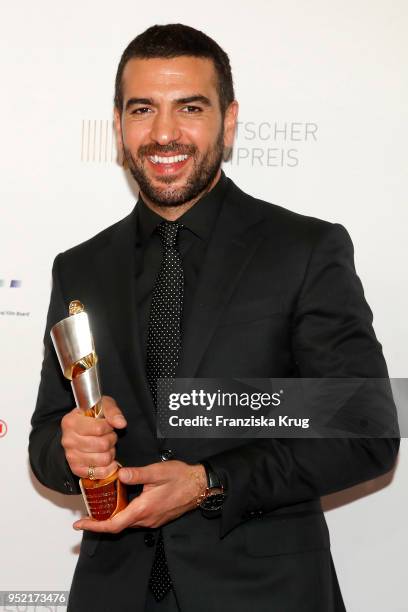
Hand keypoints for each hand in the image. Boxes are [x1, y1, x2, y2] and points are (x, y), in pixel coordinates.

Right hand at [61, 396, 126, 478]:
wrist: (79, 430)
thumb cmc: (92, 416)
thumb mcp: (103, 406)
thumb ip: (113, 412)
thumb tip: (121, 423)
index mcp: (70, 422)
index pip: (99, 428)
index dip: (109, 427)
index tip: (107, 425)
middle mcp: (68, 440)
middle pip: (102, 445)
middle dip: (111, 439)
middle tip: (108, 436)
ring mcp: (71, 456)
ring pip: (104, 459)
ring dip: (111, 452)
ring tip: (106, 446)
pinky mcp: (77, 470)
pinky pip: (101, 473)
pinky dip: (109, 466)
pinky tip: (106, 458)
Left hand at [73, 460, 206, 532]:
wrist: (200, 486)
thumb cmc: (181, 478)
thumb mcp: (158, 472)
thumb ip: (137, 474)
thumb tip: (119, 474)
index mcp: (143, 509)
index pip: (113, 524)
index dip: (95, 526)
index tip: (80, 524)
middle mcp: (146, 519)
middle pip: (117, 525)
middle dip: (100, 521)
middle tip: (86, 513)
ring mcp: (151, 520)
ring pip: (126, 522)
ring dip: (112, 517)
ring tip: (100, 506)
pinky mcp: (156, 517)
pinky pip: (135, 519)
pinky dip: (123, 513)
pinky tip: (120, 502)